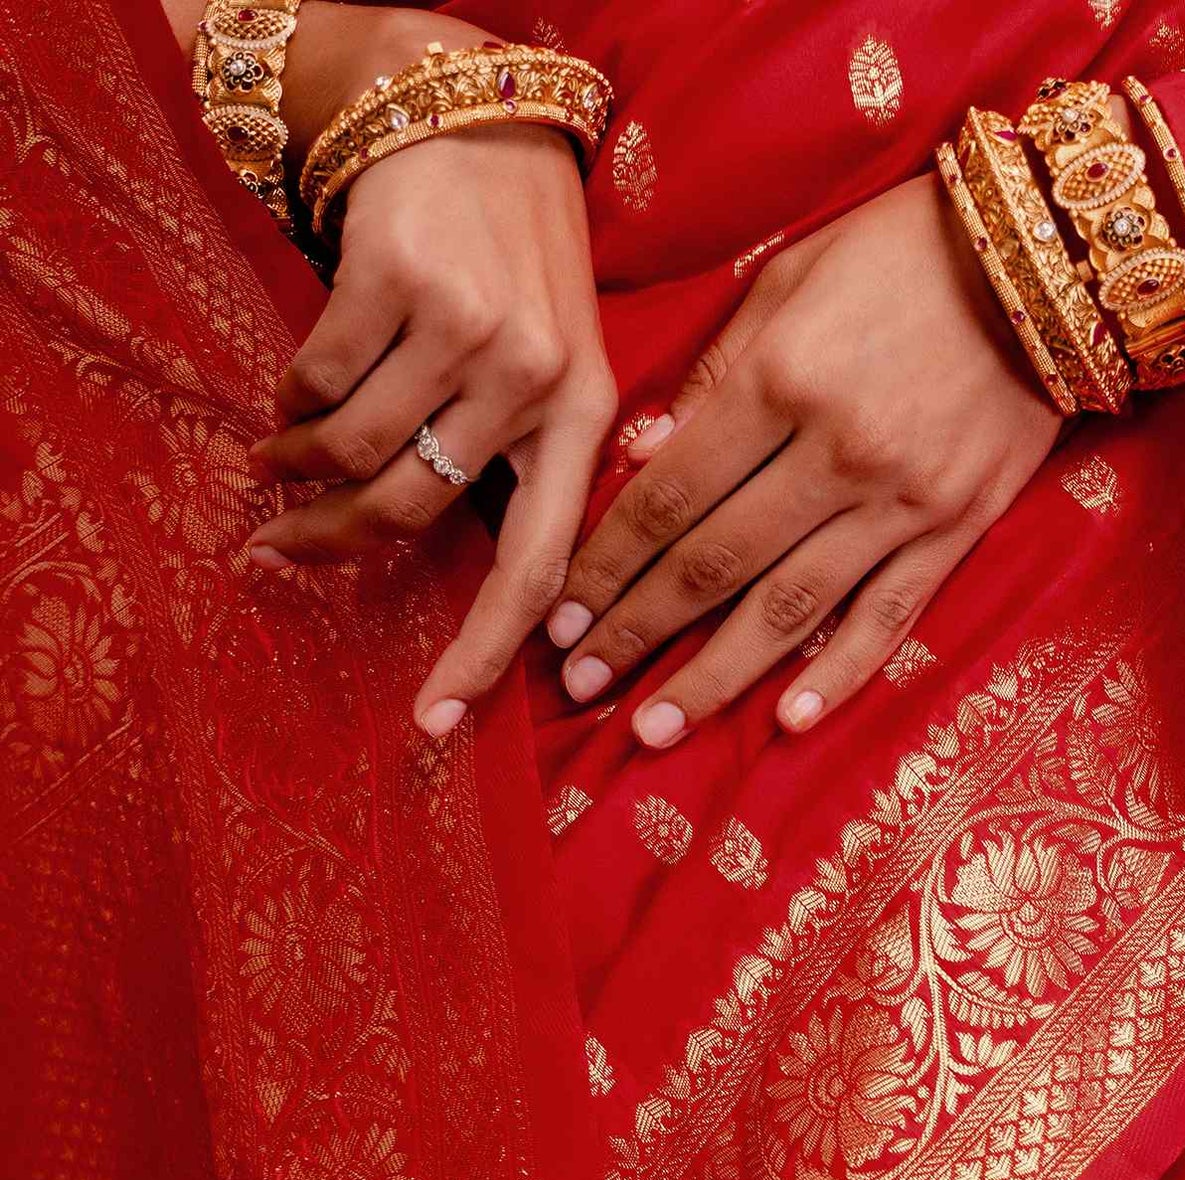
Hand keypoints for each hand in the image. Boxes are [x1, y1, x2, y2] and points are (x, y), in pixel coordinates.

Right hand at [243, 9, 615, 736]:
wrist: (483, 131)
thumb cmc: (520, 275)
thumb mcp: (561, 372)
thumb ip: (530, 470)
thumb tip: (502, 612)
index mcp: (584, 424)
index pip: (536, 568)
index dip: (484, 653)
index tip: (435, 720)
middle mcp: (533, 381)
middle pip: (411, 511)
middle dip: (331, 540)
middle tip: (279, 547)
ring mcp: (464, 329)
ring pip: (352, 449)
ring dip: (297, 467)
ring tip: (276, 462)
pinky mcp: (395, 278)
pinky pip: (315, 380)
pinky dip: (289, 400)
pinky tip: (291, 392)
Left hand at [548, 171, 1061, 745]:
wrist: (1054, 256)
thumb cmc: (902, 251)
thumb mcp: (791, 279)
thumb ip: (715, 376)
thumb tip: (640, 460)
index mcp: (780, 382)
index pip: (667, 498)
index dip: (605, 564)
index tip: (559, 614)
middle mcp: (835, 454)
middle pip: (712, 566)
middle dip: (636, 629)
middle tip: (579, 681)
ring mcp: (901, 502)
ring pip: (788, 610)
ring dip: (712, 677)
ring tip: (651, 729)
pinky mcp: (957, 529)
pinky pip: (888, 617)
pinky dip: (838, 673)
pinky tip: (788, 722)